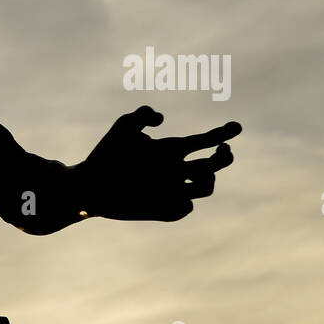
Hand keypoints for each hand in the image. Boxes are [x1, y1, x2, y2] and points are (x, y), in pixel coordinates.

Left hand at [80, 106, 240, 220]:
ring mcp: (171, 191)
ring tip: (194, 173)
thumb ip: (142, 114)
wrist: (88, 186)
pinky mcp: (161, 210)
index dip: (224, 133)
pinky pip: (183, 210)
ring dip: (207, 180)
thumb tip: (163, 120)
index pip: (206, 141)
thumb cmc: (105, 154)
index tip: (235, 127)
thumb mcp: (123, 126)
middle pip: (214, 165)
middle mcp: (176, 170)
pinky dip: (183, 202)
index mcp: (172, 150)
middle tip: (221, 150)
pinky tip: (171, 194)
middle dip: (223, 157)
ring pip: (205, 189)